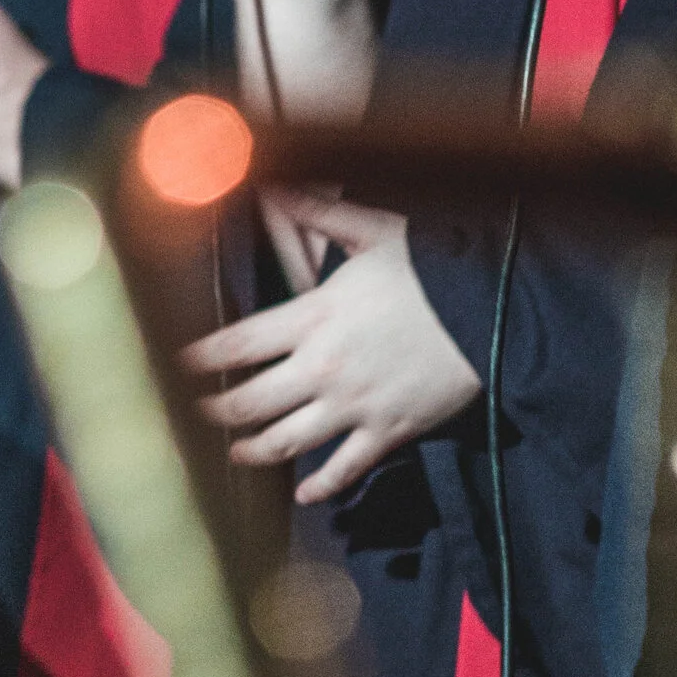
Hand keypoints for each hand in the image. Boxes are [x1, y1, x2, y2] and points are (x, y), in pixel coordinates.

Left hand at [182, 203, 479, 500]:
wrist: (497, 311)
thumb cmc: (436, 267)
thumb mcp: (376, 230)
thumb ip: (320, 212)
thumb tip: (274, 183)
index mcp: (314, 316)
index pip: (238, 343)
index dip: (201, 357)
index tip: (178, 364)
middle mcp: (324, 367)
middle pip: (250, 401)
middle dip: (217, 409)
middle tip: (198, 412)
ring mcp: (355, 405)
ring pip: (287, 440)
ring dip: (254, 450)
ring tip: (235, 452)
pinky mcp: (389, 431)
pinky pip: (346, 468)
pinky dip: (323, 485)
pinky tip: (305, 494)